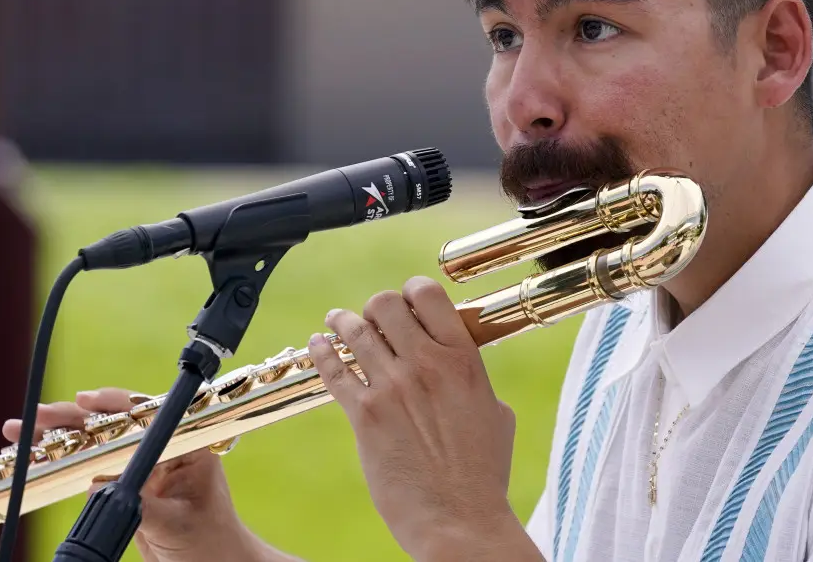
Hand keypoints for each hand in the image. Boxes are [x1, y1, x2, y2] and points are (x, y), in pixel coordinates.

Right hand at [3, 389, 261, 561]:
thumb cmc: (210, 541)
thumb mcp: (177, 523)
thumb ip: (143, 506)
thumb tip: (101, 488)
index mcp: (185, 444)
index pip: (146, 413)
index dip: (112, 404)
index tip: (83, 400)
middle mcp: (162, 449)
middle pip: (113, 425)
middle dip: (71, 419)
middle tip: (32, 417)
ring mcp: (142, 466)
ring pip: (96, 443)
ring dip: (58, 439)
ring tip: (20, 434)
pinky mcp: (126, 486)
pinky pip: (91, 468)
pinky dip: (62, 464)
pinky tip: (34, 461)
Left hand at [308, 277, 540, 561]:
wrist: (459, 520)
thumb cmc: (483, 474)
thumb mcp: (495, 413)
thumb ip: (474, 380)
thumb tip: (460, 367)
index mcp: (463, 358)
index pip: (428, 294)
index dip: (411, 291)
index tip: (405, 301)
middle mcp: (426, 364)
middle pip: (384, 305)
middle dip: (375, 308)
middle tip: (372, 319)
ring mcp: (392, 387)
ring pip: (355, 331)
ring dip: (342, 323)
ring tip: (335, 321)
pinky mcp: (364, 415)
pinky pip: (334, 370)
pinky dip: (321, 352)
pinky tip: (317, 344)